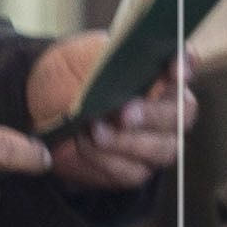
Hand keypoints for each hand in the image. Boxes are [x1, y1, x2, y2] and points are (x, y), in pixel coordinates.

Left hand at [21, 33, 196, 192]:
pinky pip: (133, 171)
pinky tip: (86, 145)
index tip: (173, 70)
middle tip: (124, 114)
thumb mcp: (83, 55)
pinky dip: (107, 160)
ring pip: (163, 149)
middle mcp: (167, 107)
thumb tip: (126, 57)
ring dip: (127, 142)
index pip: (185, 65)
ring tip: (94, 131)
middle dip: (153, 115)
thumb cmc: (70, 75)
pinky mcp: (135, 169)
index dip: (185, 67)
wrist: (40, 107)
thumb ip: (110, 55)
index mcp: (159, 72)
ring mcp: (156, 141)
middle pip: (182, 115)